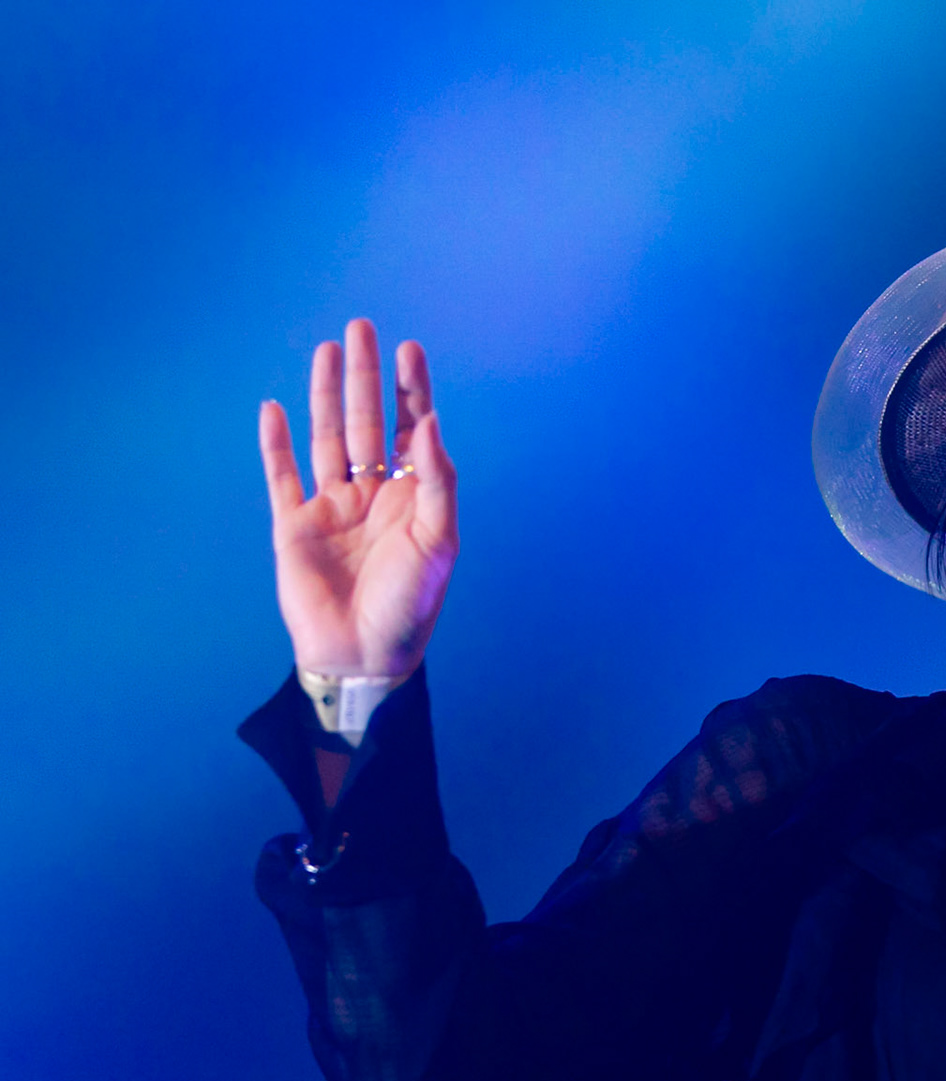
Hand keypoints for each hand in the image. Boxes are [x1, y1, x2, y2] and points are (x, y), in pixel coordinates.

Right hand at [258, 319, 457, 677]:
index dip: (410, 390)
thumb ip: (437, 480)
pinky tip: (274, 407)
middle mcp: (373, 495)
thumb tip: (431, 422)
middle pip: (367, 422)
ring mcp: (331, 508)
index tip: (410, 350)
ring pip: (327, 439)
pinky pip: (282, 476)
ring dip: (324, 395)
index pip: (412, 430)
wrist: (363, 656)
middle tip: (363, 327)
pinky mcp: (293, 526)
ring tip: (328, 350)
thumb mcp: (438, 541)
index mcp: (413, 497)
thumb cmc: (410, 605)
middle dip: (365, 377)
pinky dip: (276, 443)